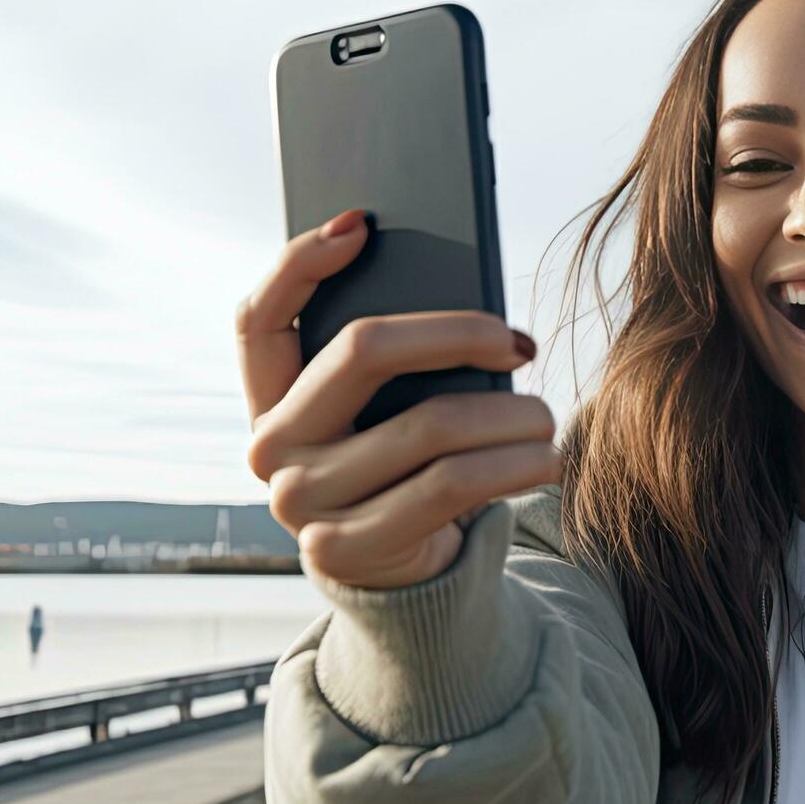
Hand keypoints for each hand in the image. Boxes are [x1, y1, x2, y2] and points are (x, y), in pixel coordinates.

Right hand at [237, 209, 557, 588]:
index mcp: (269, 400)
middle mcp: (271, 447)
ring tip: (546, 414)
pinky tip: (544, 457)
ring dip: (509, 414)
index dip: (300, 264)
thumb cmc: (403, 473)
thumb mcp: (385, 417)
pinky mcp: (349, 547)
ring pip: (428, 424)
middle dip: (456, 332)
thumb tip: (470, 318)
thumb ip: (394, 370)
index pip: (258, 319)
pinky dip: (512, 464)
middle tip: (518, 341)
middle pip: (361, 350)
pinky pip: (450, 485)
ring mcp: (301, 501)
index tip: (363, 225)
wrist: (398, 578)